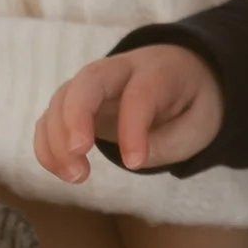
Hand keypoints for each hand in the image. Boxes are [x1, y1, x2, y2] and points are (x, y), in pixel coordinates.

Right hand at [36, 45, 223, 183]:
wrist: (183, 75)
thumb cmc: (192, 102)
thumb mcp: (200, 123)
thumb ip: (170, 142)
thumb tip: (133, 160)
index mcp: (158, 70)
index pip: (140, 93)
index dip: (133, 128)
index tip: (135, 163)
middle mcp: (121, 70)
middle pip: (89, 79)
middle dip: (77, 114)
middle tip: (78, 153)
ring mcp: (94, 84)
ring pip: (63, 97)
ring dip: (58, 138)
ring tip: (76, 176)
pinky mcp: (77, 102)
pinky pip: (51, 117)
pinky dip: (47, 144)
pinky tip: (61, 171)